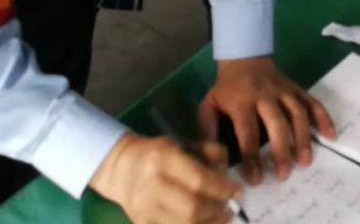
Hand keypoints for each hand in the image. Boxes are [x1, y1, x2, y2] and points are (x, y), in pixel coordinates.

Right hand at [90, 132, 238, 223]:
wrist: (121, 168)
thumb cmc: (159, 154)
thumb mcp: (184, 144)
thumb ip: (210, 153)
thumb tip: (228, 176)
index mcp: (164, 159)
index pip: (199, 180)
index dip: (223, 189)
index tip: (238, 192)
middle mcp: (151, 185)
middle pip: (193, 208)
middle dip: (217, 211)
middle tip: (230, 209)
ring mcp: (143, 208)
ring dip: (209, 223)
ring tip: (221, 218)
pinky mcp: (141, 223)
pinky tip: (204, 223)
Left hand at [197, 55, 336, 184]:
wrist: (244, 58)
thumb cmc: (226, 88)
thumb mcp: (208, 105)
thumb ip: (208, 131)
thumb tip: (213, 160)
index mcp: (242, 102)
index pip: (248, 132)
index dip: (252, 157)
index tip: (256, 179)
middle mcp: (265, 96)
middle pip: (277, 123)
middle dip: (281, 150)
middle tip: (284, 174)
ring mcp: (284, 91)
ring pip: (297, 113)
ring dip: (303, 138)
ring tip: (305, 161)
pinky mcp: (296, 89)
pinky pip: (312, 102)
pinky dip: (323, 118)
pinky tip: (330, 135)